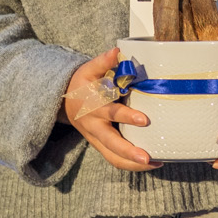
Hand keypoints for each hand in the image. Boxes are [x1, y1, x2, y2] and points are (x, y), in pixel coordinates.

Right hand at [61, 46, 159, 171]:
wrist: (64, 101)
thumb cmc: (82, 83)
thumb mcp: (89, 69)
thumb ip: (103, 61)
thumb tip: (117, 52)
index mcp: (93, 106)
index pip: (111, 113)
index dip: (127, 116)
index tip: (144, 119)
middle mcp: (94, 125)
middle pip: (110, 143)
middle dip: (128, 152)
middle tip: (147, 157)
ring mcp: (96, 138)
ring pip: (112, 156)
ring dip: (131, 164)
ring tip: (153, 163)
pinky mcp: (100, 145)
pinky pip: (113, 159)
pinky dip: (130, 165)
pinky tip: (150, 163)